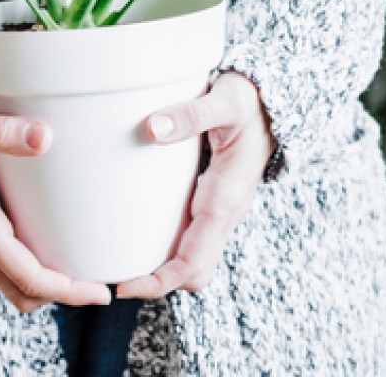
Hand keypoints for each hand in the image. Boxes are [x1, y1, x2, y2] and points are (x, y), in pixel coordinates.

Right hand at [0, 93, 111, 312]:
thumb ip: (1, 130)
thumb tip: (43, 137)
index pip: (28, 277)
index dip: (67, 290)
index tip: (101, 291)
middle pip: (25, 292)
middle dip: (64, 295)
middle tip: (102, 283)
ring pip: (17, 282)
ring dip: (50, 284)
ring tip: (87, 266)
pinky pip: (11, 264)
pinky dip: (37, 267)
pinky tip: (59, 243)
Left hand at [115, 71, 275, 298]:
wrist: (272, 101)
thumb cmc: (248, 100)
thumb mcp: (224, 102)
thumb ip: (191, 115)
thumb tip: (152, 128)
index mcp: (226, 200)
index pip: (193, 262)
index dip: (160, 281)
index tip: (125, 286)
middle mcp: (225, 213)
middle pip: (193, 271)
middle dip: (157, 282)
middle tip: (113, 277)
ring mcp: (220, 209)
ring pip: (193, 257)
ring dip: (161, 267)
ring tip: (118, 261)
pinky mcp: (214, 200)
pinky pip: (192, 236)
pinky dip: (168, 246)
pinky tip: (138, 230)